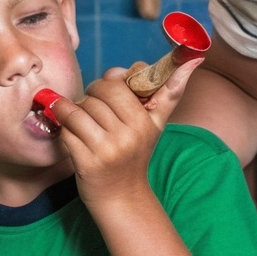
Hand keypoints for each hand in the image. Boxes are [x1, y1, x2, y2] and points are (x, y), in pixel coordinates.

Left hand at [46, 59, 200, 212]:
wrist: (122, 196)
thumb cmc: (136, 154)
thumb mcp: (157, 123)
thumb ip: (171, 91)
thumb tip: (191, 60)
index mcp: (146, 121)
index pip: (117, 84)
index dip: (110, 81)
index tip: (112, 87)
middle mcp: (129, 134)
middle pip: (96, 94)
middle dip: (90, 95)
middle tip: (94, 106)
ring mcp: (107, 149)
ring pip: (78, 109)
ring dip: (73, 112)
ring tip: (82, 121)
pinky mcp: (87, 161)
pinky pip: (66, 129)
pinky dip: (64, 128)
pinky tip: (73, 134)